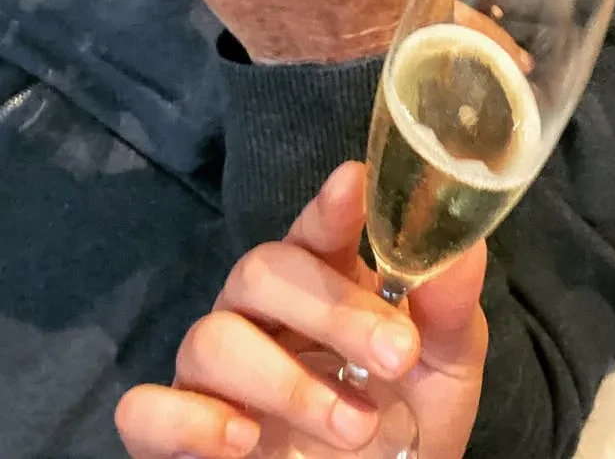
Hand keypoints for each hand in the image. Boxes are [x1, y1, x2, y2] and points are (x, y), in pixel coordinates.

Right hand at [114, 162, 486, 458]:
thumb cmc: (410, 422)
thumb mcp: (446, 365)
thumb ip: (450, 308)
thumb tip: (463, 248)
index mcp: (324, 280)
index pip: (315, 227)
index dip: (329, 205)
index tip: (353, 186)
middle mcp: (260, 312)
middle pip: (262, 270)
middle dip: (332, 311)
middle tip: (396, 354)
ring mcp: (214, 372)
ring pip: (211, 337)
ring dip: (287, 383)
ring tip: (354, 428)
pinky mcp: (177, 434)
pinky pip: (146, 410)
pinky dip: (189, 421)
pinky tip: (242, 442)